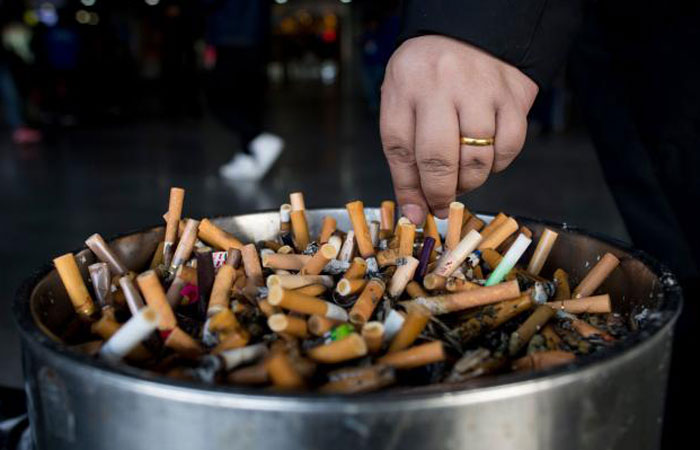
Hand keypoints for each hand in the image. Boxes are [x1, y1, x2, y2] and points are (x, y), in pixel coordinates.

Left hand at [380, 35, 537, 223]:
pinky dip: (498, 164)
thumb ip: (405, 155)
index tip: (417, 212)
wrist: (470, 30)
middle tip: (442, 203)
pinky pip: (509, 148)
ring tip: (462, 175)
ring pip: (477, 160)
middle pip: (438, 161)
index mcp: (405, 87)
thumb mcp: (402, 100)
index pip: (400, 151)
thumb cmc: (428, 73)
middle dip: (440, 194)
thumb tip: (415, 212)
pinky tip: (486, 156)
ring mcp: (480, 89)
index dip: (409, 190)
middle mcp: (441, 86)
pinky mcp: (512, 95)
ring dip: (469, 181)